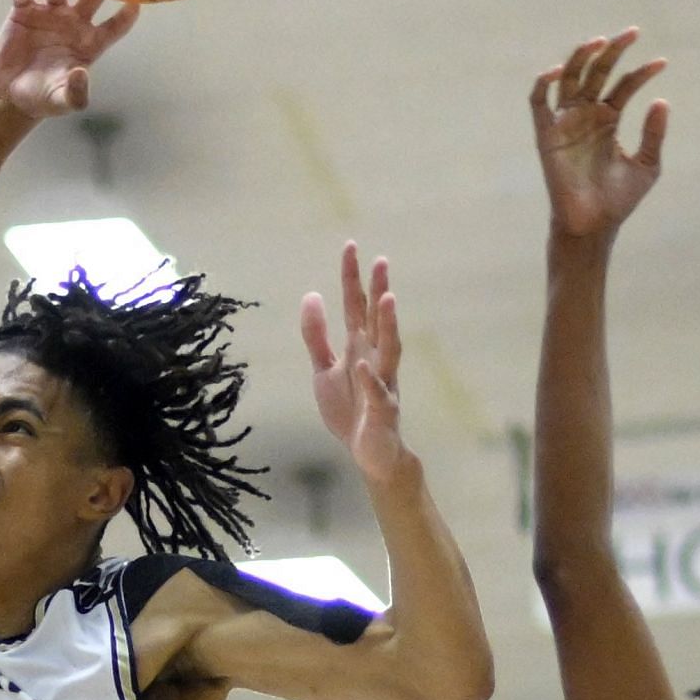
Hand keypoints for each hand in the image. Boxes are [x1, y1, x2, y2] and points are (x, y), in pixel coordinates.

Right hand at [0, 0, 139, 117]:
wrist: (12, 96)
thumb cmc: (44, 100)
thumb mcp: (63, 102)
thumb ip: (76, 93)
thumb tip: (81, 74)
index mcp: (90, 43)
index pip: (117, 25)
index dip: (128, 12)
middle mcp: (73, 24)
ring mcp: (49, 15)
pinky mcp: (23, 12)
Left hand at [301, 243, 405, 484]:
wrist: (369, 453)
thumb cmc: (349, 409)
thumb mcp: (324, 369)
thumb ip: (316, 336)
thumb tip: (311, 295)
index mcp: (359, 347)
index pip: (355, 306)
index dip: (351, 278)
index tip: (351, 246)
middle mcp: (375, 359)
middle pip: (376, 320)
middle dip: (377, 291)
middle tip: (380, 260)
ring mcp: (382, 383)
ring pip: (388, 348)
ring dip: (388, 324)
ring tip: (387, 299)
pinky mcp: (383, 411)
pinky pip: (377, 393)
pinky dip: (370, 381)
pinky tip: (361, 366)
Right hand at [530, 29, 668, 241]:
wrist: (593, 226)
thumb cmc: (618, 200)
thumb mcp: (646, 165)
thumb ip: (653, 134)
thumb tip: (662, 102)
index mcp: (608, 119)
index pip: (624, 85)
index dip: (642, 72)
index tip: (663, 63)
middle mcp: (586, 115)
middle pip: (596, 72)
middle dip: (613, 50)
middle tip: (632, 32)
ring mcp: (565, 122)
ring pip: (569, 78)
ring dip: (581, 57)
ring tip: (601, 42)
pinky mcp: (546, 134)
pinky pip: (538, 102)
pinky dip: (544, 83)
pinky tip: (560, 70)